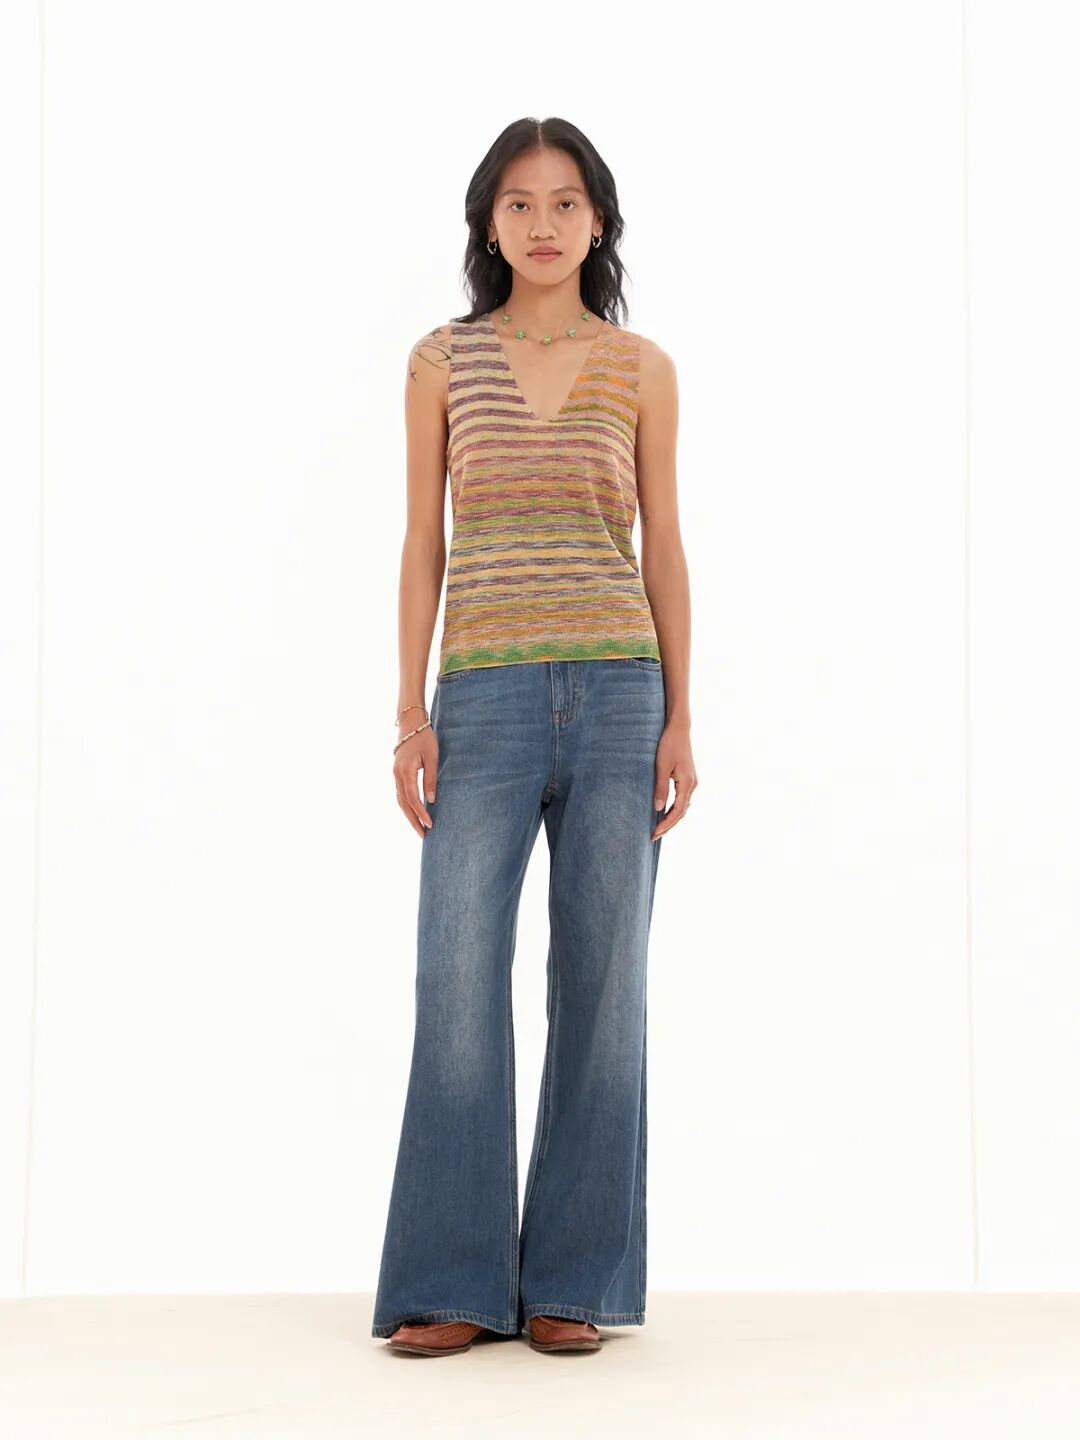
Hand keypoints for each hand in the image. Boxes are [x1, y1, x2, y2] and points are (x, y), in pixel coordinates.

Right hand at [394, 718, 437, 836]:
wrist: (410, 722)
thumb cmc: (424, 737)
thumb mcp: (432, 757)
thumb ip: (430, 778)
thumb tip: (431, 800)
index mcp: (405, 771)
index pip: (413, 799)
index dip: (421, 814)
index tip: (430, 825)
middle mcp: (397, 775)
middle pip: (403, 804)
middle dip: (413, 821)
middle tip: (423, 835)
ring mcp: (395, 774)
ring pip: (400, 800)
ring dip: (408, 815)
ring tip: (419, 827)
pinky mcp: (397, 773)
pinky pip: (400, 793)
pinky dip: (406, 806)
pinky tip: (414, 812)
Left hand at [652, 719, 696, 839]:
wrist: (679, 728)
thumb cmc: (669, 744)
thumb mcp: (661, 766)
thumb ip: (660, 788)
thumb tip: (657, 809)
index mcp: (687, 783)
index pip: (677, 811)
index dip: (666, 824)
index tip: (655, 833)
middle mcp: (692, 784)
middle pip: (681, 812)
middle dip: (668, 825)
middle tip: (654, 836)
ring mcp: (692, 781)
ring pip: (683, 807)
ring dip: (671, 818)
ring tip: (658, 828)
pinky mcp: (688, 778)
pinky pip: (682, 799)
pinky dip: (674, 809)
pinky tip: (665, 813)